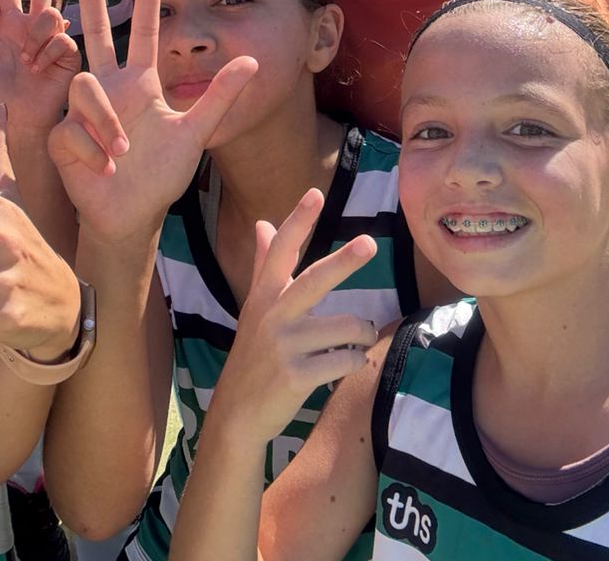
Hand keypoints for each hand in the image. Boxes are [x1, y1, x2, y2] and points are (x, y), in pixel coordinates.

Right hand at [48, 0, 256, 245]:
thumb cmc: (160, 174)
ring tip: (122, 151)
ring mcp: (83, 108)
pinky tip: (105, 167)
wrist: (131, 213)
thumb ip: (219, 96)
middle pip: (96, 28)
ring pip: (85, 87)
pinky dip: (93, 149)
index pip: (143, 30)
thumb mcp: (194, 132)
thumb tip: (253, 61)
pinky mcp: (64, 133)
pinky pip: (74, 128)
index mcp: (140, 82)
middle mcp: (109, 86)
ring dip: (105, 121)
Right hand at [208, 191, 378, 445]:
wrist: (238, 414)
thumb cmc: (253, 355)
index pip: (281, 251)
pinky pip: (347, 361)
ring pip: (347, 328)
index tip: (314, 193)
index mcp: (264, 296)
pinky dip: (354, 362)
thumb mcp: (255, 309)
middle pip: (314, 280)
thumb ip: (264, 265)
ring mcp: (285, 347)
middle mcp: (273, 316)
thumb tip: (263, 223)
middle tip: (369, 243)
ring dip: (362, 335)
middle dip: (344, 261)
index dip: (298, 221)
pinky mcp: (298, 377)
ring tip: (356, 341)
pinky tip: (343, 366)